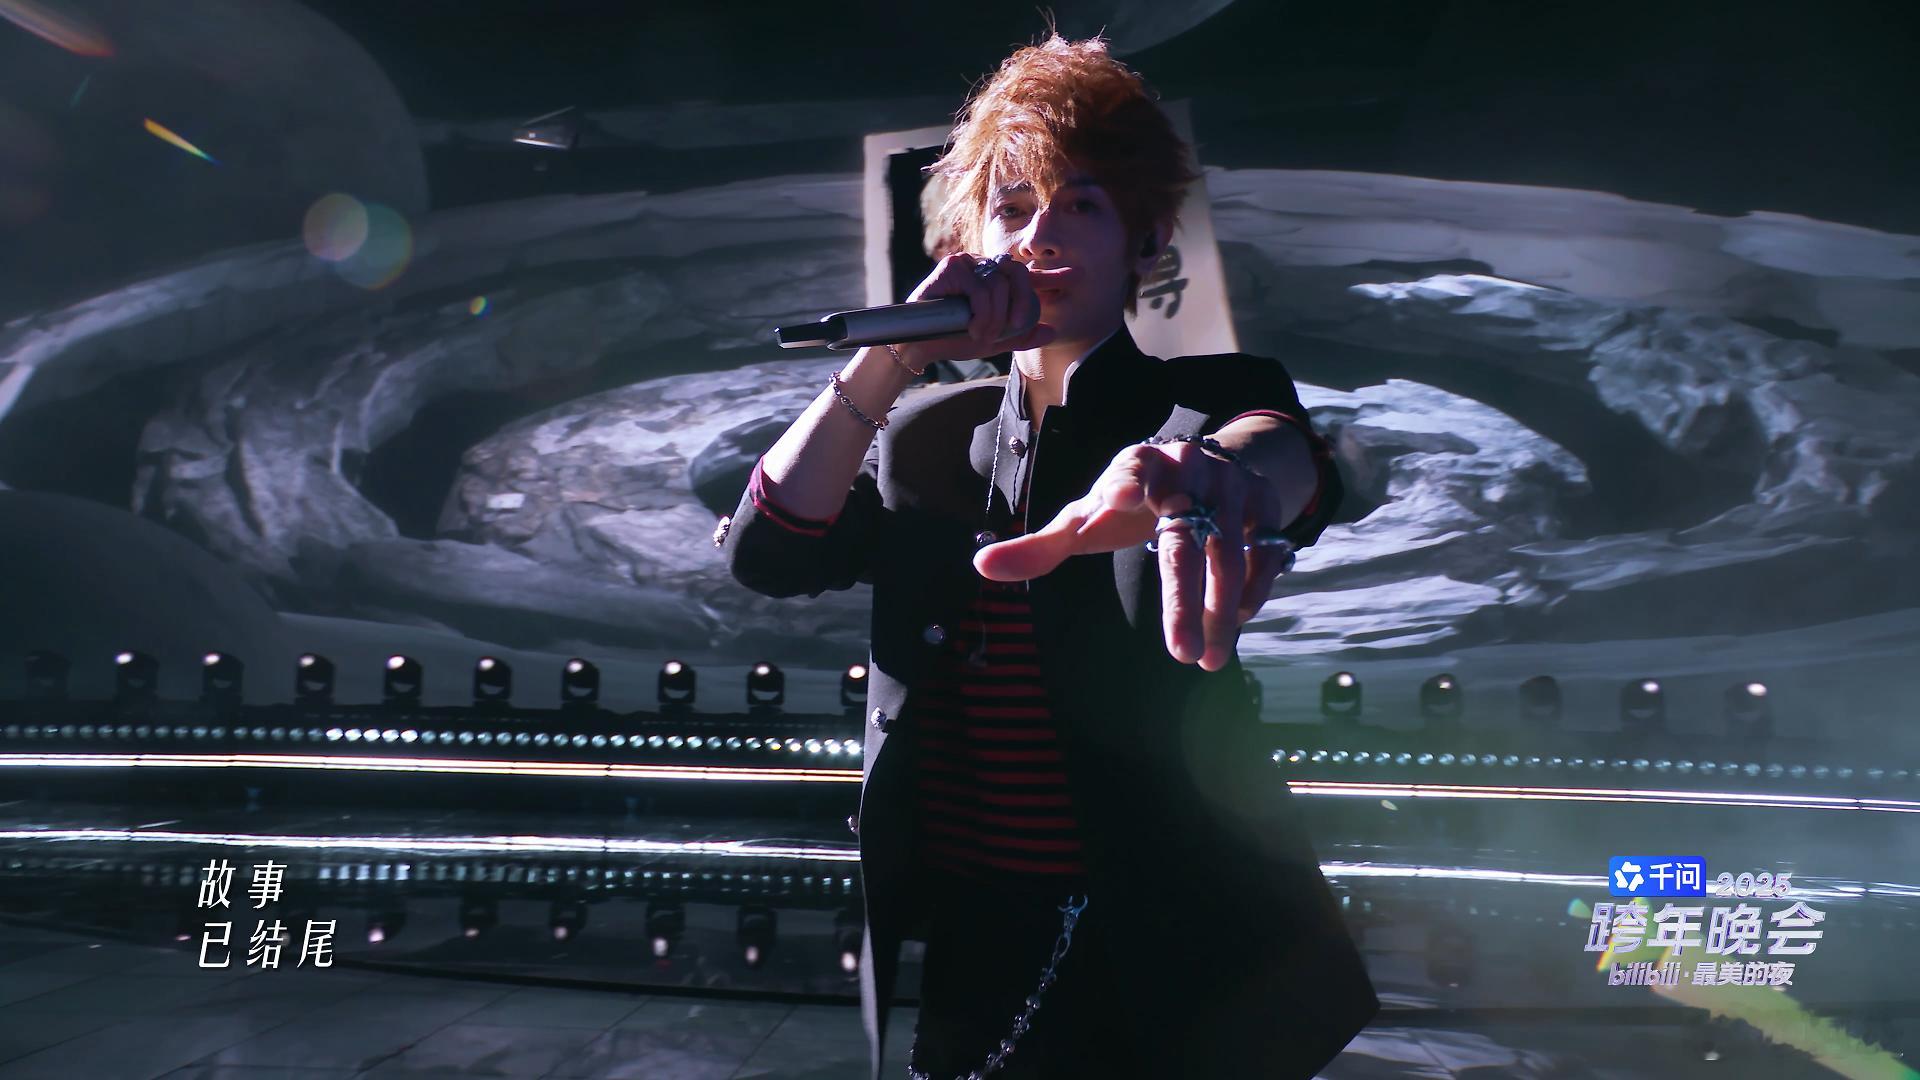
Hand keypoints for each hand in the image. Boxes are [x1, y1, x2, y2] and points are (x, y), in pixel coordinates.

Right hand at [894, 252, 1063, 369]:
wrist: (918, 345)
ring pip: (999, 285)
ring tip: (980, 335)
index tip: (1076, 276)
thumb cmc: (951, 339)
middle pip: (1017, 272)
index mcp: (993, 281)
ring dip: (994, 318)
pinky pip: (981, 290)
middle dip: (1021, 303)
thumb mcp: (992, 340)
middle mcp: (981, 266)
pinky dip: (981, 314)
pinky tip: (970, 327)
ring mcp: (966, 263)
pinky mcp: (952, 267)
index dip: (1050, 276)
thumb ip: (1020, 335)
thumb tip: (1051, 331)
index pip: (1025, 275)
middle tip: (1013, 326)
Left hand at [972, 442, 1290, 670]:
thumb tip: (981, 566)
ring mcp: (1231, 487)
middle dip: (1185, 599)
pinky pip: (1265, 555)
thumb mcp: (1088, 518)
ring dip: (1222, 611)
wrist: (1206, 467)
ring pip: (1231, 554)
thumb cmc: (1131, 500)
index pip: (1129, 472)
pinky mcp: (1266, 504)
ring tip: (1207, 660)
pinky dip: (1251, 593)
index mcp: (1136, 468)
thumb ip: (1042, 547)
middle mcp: (1188, 472)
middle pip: (1186, 540)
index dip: (1123, 484)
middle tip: (1180, 655)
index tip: (1114, 500)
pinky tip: (1233, 625)